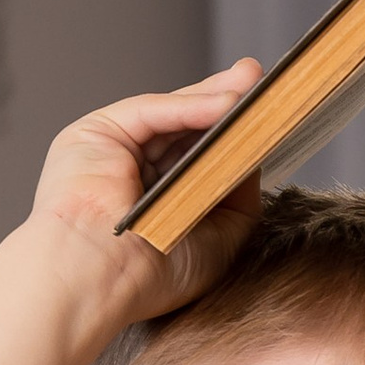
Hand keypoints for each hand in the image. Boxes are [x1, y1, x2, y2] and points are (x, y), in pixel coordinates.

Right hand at [29, 61, 264, 350]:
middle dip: (226, 104)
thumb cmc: (148, 276)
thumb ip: (239, 199)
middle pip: (185, 127)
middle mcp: (129, 171)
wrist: (98, 279)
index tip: (265, 117)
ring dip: (215, 98)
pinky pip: (153, 111)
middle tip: (262, 84)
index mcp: (150, 200)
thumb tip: (254, 157)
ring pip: (171, 115)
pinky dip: (190, 106)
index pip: (195, 156)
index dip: (228, 136)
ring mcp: (112, 149)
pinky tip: (226, 103)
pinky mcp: (98, 132)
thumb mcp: (218, 239)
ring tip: (254, 87)